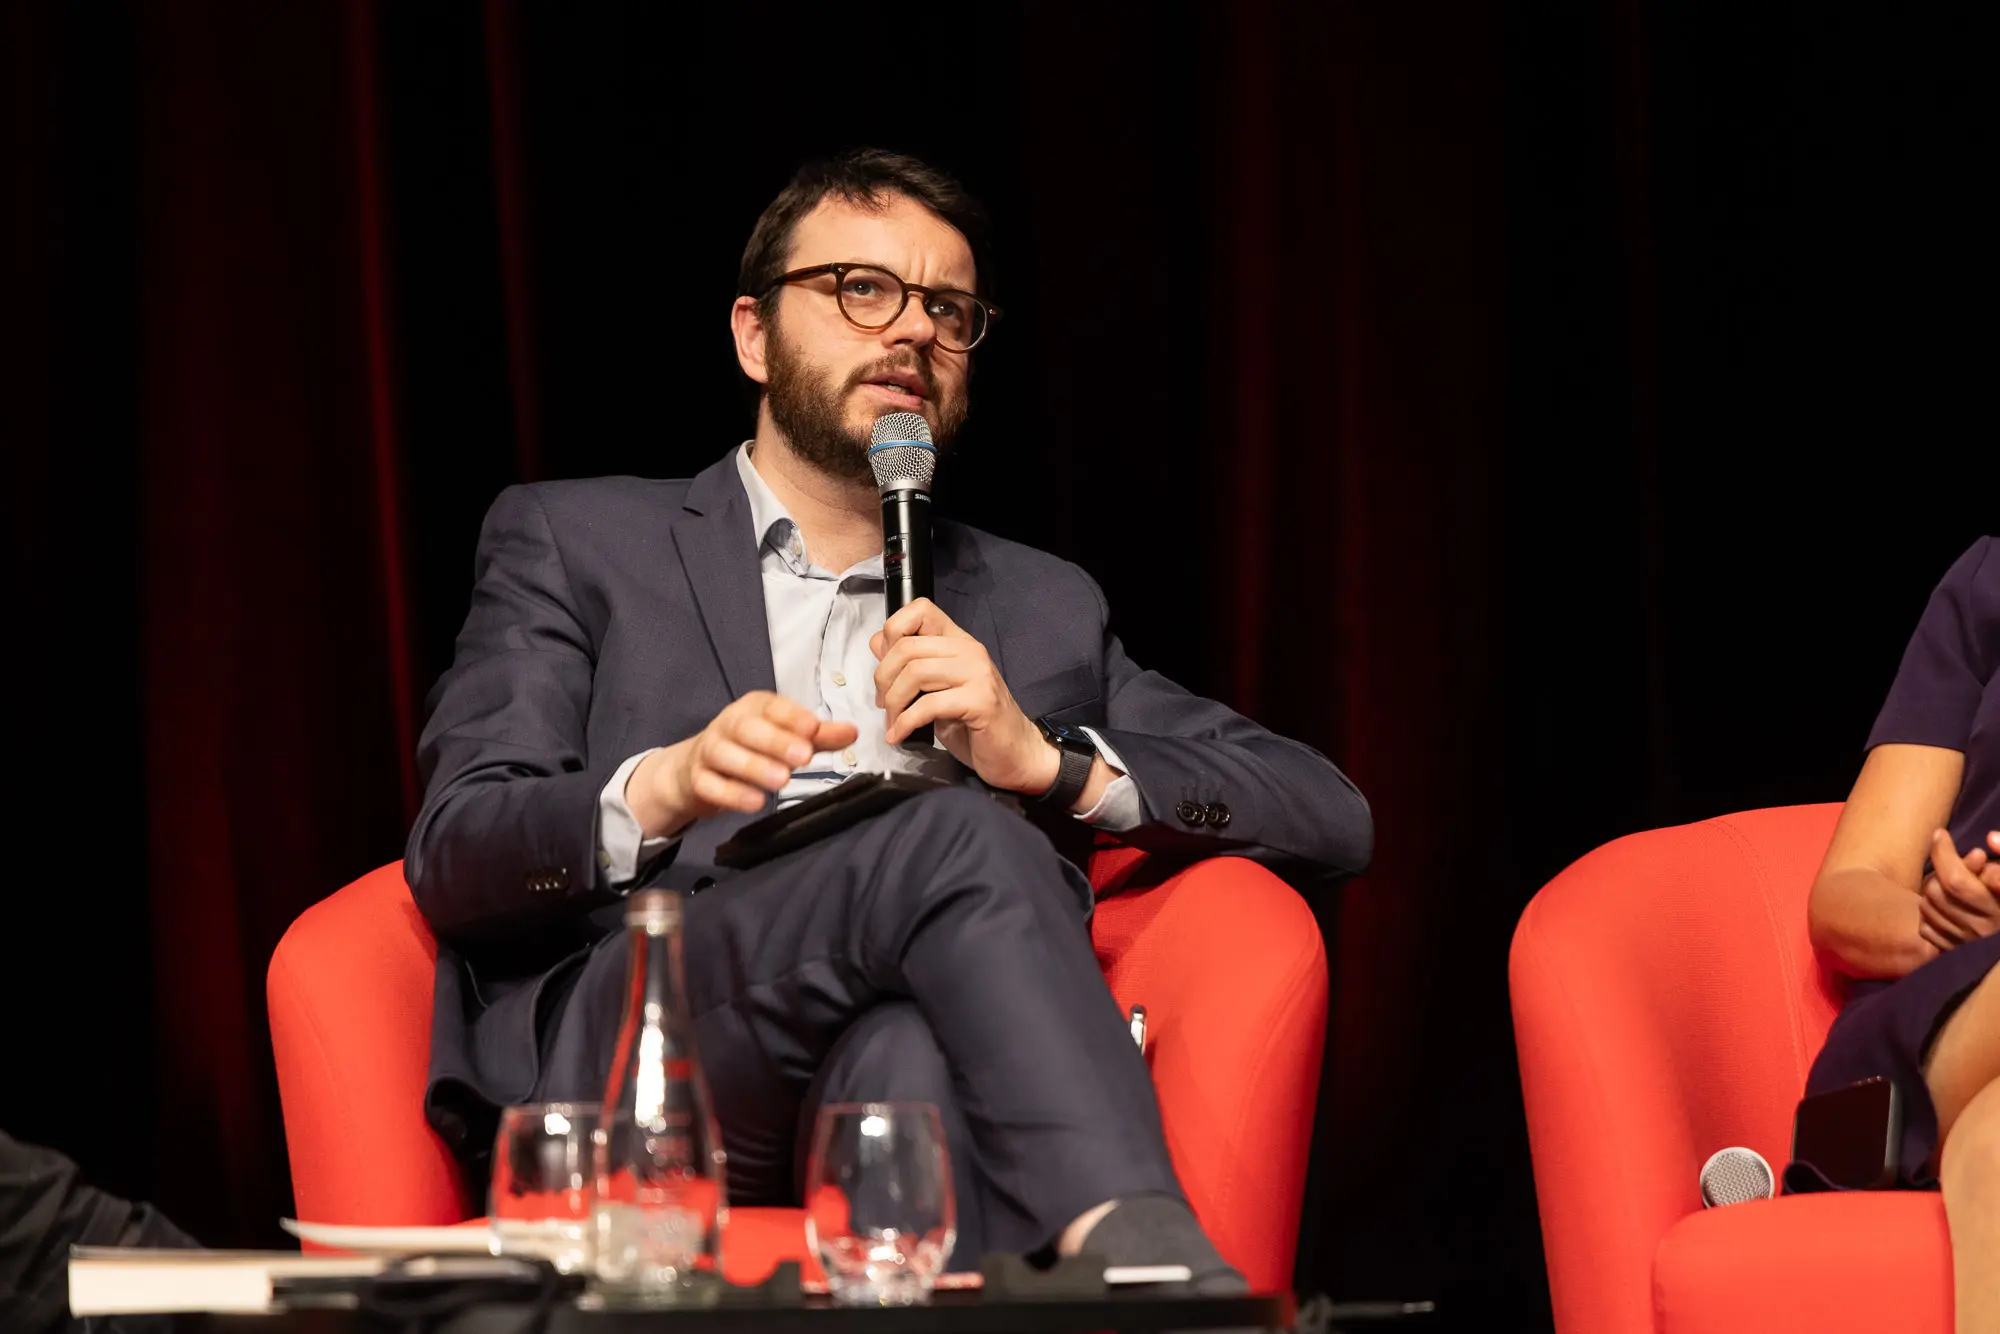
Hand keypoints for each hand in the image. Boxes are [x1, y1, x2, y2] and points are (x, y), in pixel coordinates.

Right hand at [628, 693, 858, 837]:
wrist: (693, 768)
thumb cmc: (749, 747)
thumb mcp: (784, 736)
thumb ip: (818, 736)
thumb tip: (851, 732)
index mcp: (754, 708)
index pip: (773, 707)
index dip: (792, 716)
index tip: (813, 728)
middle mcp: (729, 724)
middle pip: (748, 728)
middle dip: (776, 741)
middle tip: (803, 756)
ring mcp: (710, 751)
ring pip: (726, 755)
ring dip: (754, 767)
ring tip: (781, 780)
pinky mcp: (698, 779)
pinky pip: (711, 785)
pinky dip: (731, 794)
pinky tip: (754, 802)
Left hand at [870, 598, 1060, 795]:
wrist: (1014, 753)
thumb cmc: (974, 724)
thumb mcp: (936, 690)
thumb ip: (911, 665)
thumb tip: (878, 643)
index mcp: (959, 642)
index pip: (921, 609)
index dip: (893, 630)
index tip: (885, 665)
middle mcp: (970, 650)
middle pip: (907, 647)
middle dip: (884, 679)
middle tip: (884, 705)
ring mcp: (978, 673)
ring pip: (915, 673)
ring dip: (894, 703)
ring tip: (893, 722)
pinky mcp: (980, 701)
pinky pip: (929, 705)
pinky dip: (906, 723)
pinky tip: (900, 736)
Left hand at [1917, 829, 1999, 953]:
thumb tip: (1990, 839)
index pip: (1957, 879)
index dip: (1944, 853)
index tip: (1940, 834)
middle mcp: (1985, 928)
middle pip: (1938, 891)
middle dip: (1939, 868)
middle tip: (1948, 855)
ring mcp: (1969, 943)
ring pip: (1928, 906)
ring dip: (1933, 888)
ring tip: (1950, 879)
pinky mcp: (1957, 954)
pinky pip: (1926, 927)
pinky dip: (1930, 911)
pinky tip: (1947, 903)